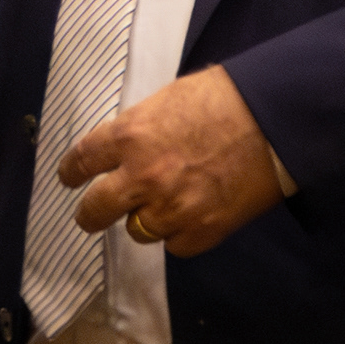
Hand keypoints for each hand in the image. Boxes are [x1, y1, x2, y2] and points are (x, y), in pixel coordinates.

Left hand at [53, 66, 285, 257]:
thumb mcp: (169, 99)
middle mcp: (142, 176)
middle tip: (91, 216)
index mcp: (130, 135)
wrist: (275, 120)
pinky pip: (175, 245)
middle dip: (89, 215)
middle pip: (96, 210)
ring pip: (137, 231)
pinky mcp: (202, 231)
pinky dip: (180, 233)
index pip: (82, 160)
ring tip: (162, 207)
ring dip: (144, 220)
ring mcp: (172, 208)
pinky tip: (192, 216)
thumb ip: (140, 127)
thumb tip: (126, 146)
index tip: (69, 179)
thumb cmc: (225, 98)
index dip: (70, 173)